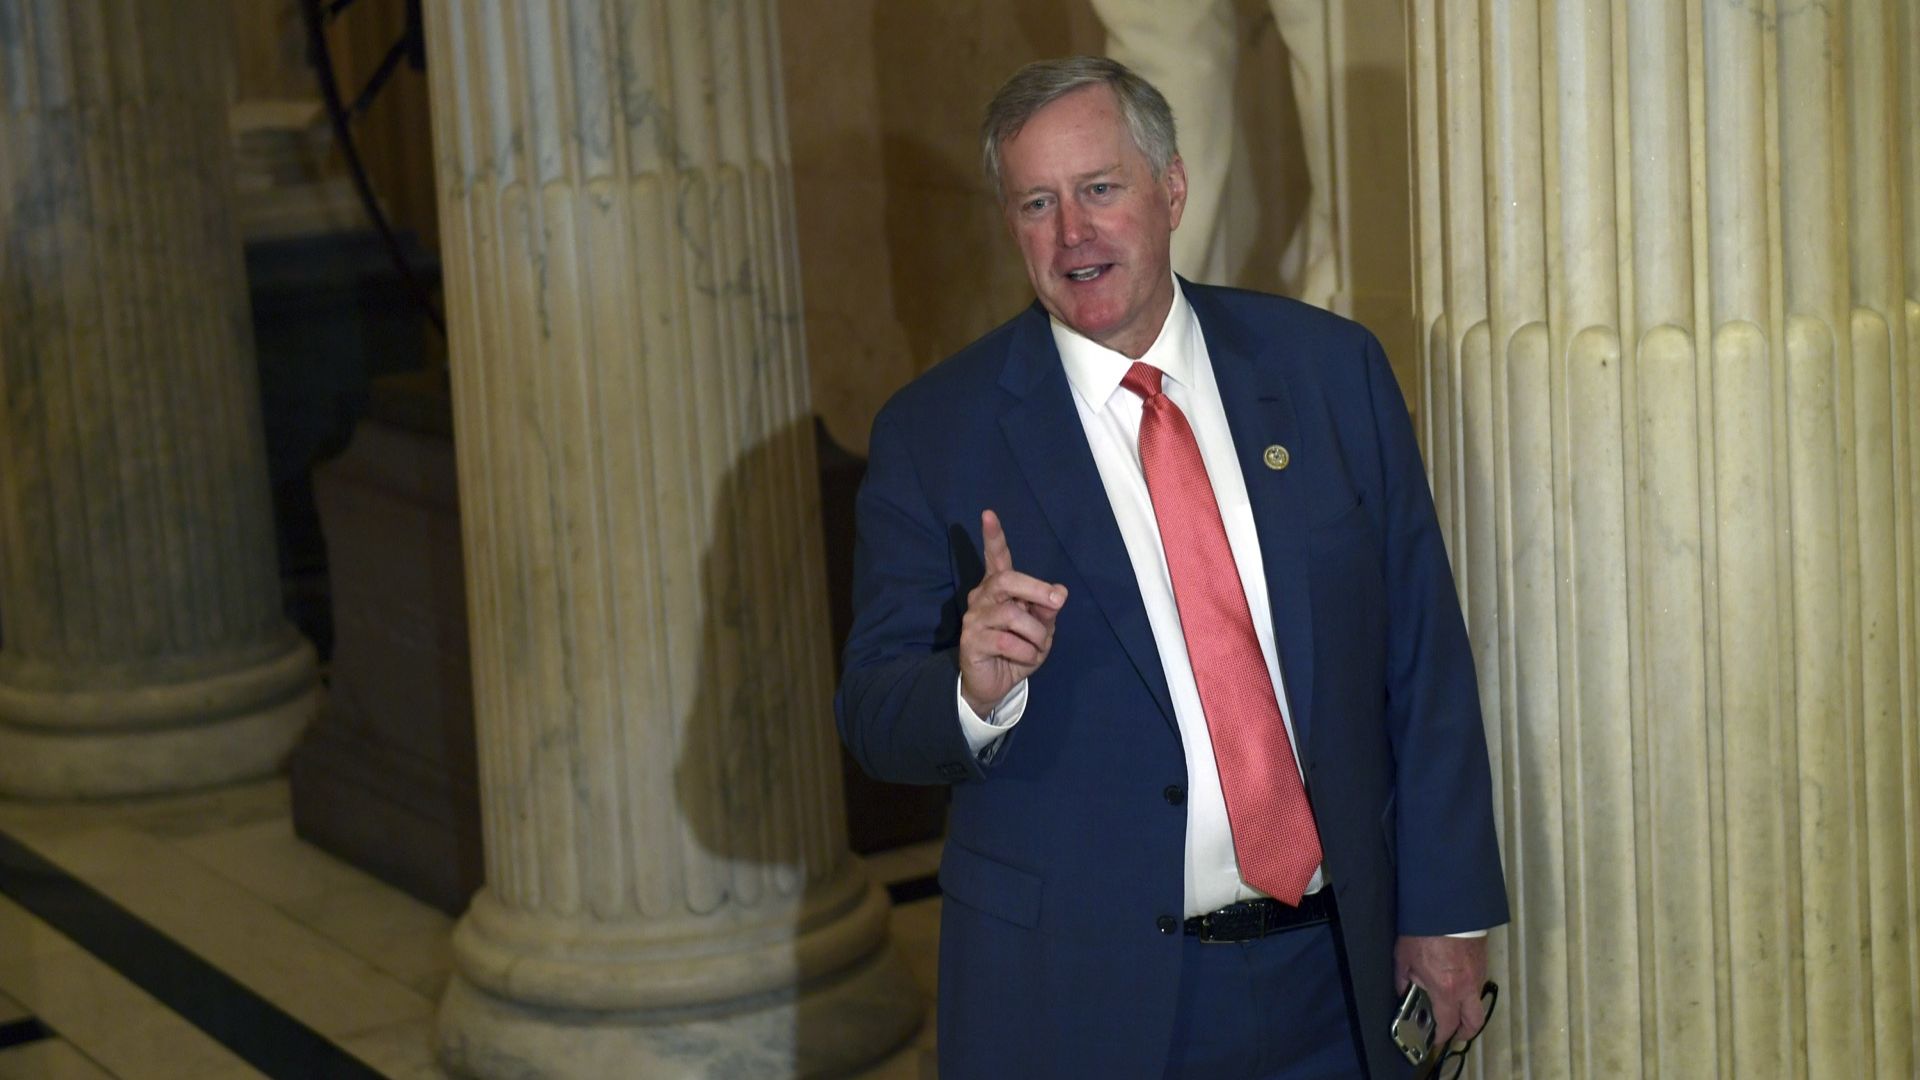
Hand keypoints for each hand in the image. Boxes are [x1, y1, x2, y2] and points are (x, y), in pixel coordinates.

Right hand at [959, 510, 1066, 715]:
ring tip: (1038, 647)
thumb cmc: (1017, 651)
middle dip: (1036, 589)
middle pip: (1006, 579)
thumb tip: (1059, 592)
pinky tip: (1025, 659)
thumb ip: (1047, 611)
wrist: (994, 685)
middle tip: (1057, 602)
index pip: (996, 558)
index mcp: (998, 589)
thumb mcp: (1040, 631)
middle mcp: (982, 598)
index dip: (993, 536)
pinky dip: (1027, 653)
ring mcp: (974, 619)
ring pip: (1013, 616)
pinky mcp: (971, 641)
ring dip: (1036, 635)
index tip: (988, 513)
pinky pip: (1008, 642)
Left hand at [1394, 934, 1488, 1046]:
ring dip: (1466, 1009)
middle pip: (1475, 1022)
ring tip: (1449, 1005)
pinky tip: (1454, 982)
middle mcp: (1467, 987)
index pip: (1448, 1025)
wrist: (1448, 905)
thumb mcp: (1404, 957)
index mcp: (1446, 990)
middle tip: (1451, 1032)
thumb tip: (1404, 993)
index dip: (1441, 1037)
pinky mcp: (1484, 961)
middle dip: (1464, 1032)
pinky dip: (1469, 991)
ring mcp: (1479, 974)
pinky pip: (1479, 985)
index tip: (1434, 1040)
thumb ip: (1404, 980)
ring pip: (1478, 1002)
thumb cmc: (1423, 931)